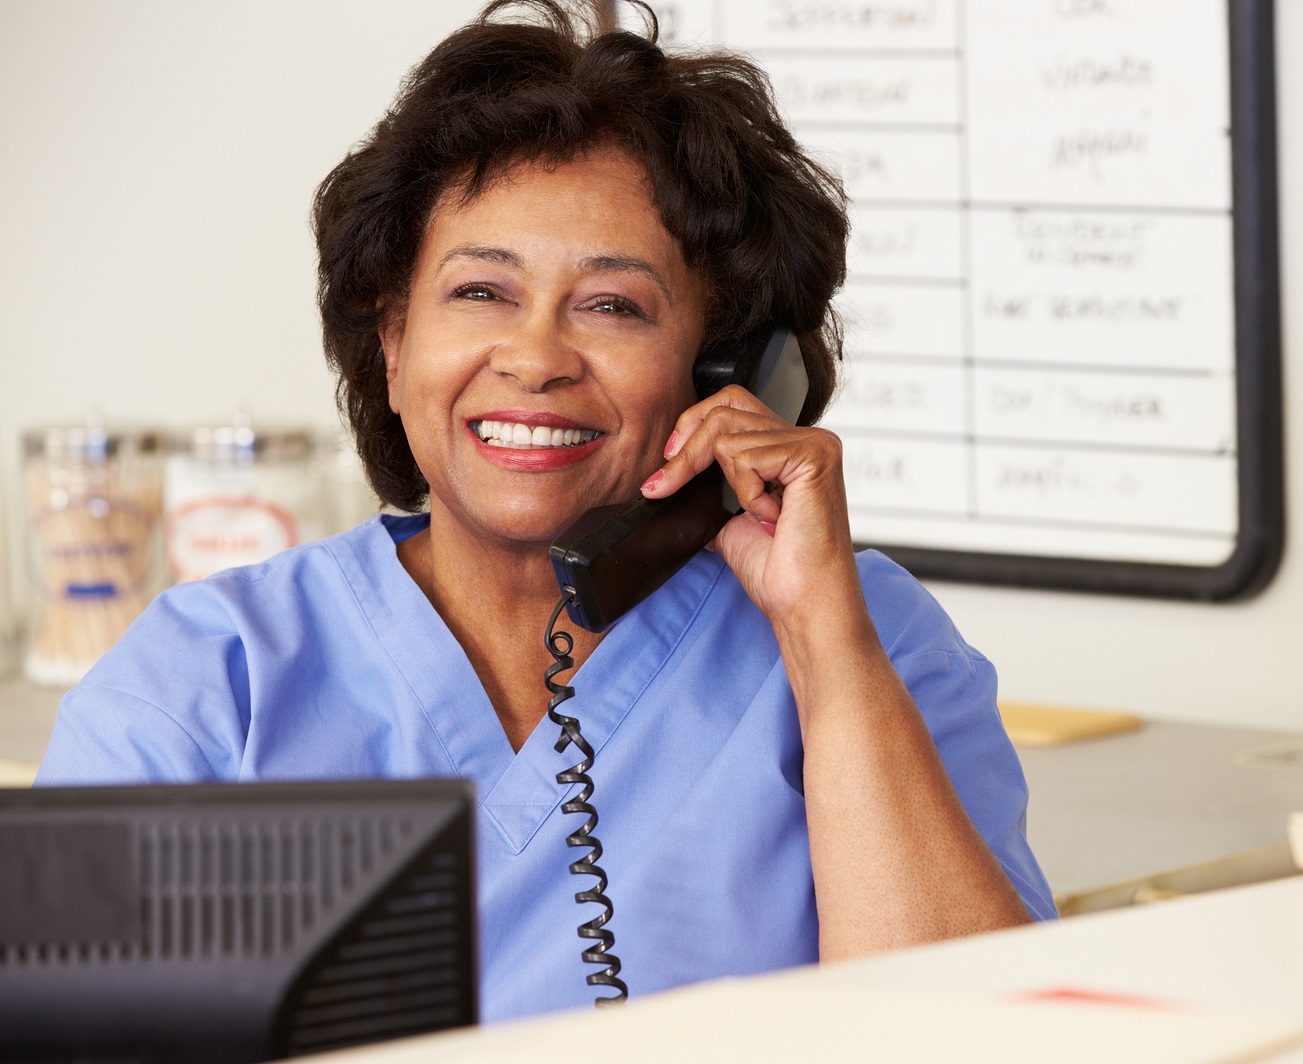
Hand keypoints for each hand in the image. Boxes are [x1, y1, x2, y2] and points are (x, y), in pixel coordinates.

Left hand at [640, 385, 862, 631]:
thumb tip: (670, 479)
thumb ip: (712, 492)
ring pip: (726, 433)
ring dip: (728, 484)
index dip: (692, 427)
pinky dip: (746, 492)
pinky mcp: (813, 456)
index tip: (667, 469)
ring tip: (758, 517)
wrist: (803, 604)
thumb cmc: (781, 573)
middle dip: (687, 449)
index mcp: (791, 448)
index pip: (732, 403)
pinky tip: (772, 518)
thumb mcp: (731, 523)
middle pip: (725, 407)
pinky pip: (745, 456)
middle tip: (666, 484)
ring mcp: (814, 443)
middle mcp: (808, 438)